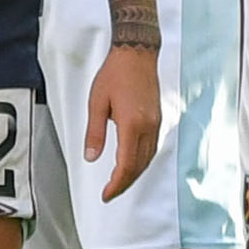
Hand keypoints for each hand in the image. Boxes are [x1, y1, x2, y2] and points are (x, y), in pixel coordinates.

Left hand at [88, 38, 160, 196]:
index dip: (116, 183)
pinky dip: (141, 161)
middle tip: (110, 193)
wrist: (137, 54)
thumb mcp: (96, 103)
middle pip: (139, 166)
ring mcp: (155, 123)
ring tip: (119, 182)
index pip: (126, 164)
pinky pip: (151, 148)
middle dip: (125, 183)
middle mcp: (147, 127)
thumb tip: (91, 156)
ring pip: (147, 158)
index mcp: (131, 124)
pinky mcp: (157, 119)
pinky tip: (132, 163)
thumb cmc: (115, 74)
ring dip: (134, 174)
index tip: (106, 194)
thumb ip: (95, 133)